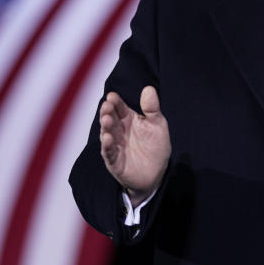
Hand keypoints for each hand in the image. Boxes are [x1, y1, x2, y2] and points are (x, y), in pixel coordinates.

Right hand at [99, 86, 170, 205]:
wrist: (156, 175)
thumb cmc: (156, 147)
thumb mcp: (158, 125)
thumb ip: (152, 109)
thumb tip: (149, 89)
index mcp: (129, 119)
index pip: (119, 107)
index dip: (115, 101)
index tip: (112, 96)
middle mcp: (119, 130)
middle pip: (110, 118)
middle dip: (107, 111)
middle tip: (107, 106)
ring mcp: (115, 145)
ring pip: (106, 133)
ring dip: (105, 126)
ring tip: (107, 119)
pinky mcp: (114, 161)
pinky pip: (108, 152)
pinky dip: (107, 145)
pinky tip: (108, 138)